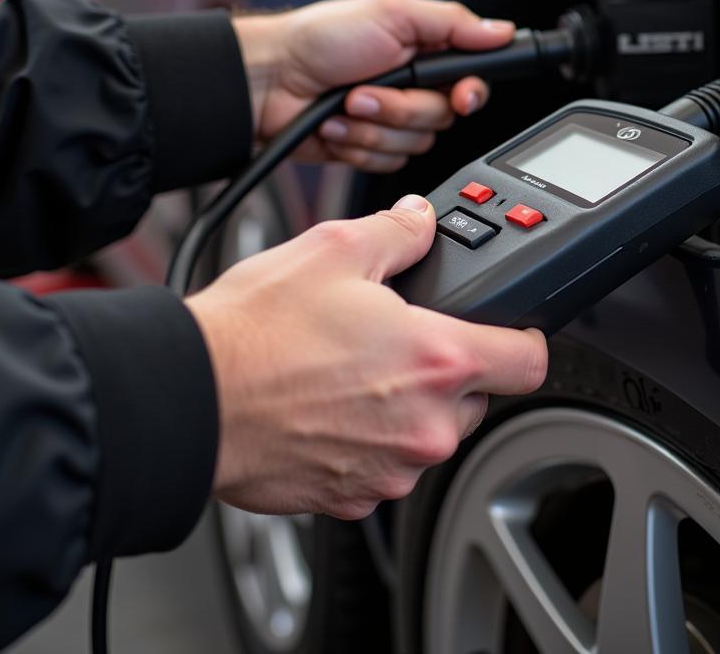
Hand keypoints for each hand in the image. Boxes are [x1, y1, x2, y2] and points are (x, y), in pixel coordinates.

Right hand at [187, 194, 547, 517]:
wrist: (190, 399)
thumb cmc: (255, 333)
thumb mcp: (334, 250)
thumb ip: (398, 233)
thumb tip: (421, 222)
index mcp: (437, 360)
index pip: (529, 360)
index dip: (524, 337)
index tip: (511, 330)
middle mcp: (425, 426)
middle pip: (476, 397)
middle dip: (449, 368)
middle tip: (398, 337)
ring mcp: (391, 470)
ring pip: (429, 432)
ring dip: (407, 405)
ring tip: (352, 370)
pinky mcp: (354, 496)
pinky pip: (386, 464)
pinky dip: (370, 439)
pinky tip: (328, 406)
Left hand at [232, 0, 515, 171]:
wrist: (266, 81)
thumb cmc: (319, 39)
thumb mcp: (390, 13)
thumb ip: (452, 23)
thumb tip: (500, 29)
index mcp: (424, 52)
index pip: (472, 81)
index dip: (469, 93)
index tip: (459, 96)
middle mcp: (412, 88)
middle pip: (442, 119)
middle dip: (401, 108)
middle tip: (366, 89)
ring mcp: (389, 120)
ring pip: (414, 145)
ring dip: (374, 127)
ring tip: (344, 105)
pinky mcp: (368, 147)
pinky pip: (386, 163)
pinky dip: (358, 145)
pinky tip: (336, 127)